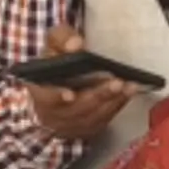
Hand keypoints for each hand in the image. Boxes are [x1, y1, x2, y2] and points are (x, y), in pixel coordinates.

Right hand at [18, 24, 139, 144]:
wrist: (57, 84)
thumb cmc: (55, 62)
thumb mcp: (53, 45)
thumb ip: (61, 39)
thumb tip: (76, 44)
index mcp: (40, 92)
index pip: (46, 98)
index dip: (57, 96)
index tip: (70, 95)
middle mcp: (53, 114)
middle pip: (76, 109)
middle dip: (97, 96)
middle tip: (116, 83)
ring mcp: (70, 125)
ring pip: (92, 117)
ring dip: (112, 101)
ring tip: (128, 87)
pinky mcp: (86, 129)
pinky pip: (103, 120)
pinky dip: (116, 106)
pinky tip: (127, 94)